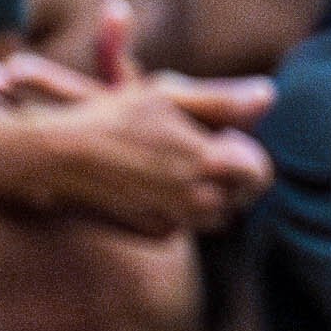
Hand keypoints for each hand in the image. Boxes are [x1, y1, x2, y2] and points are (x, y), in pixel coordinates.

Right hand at [13, 71, 273, 233]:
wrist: (59, 157)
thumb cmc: (113, 116)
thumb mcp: (168, 96)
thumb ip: (222, 100)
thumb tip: (271, 94)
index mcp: (212, 163)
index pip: (261, 171)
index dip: (247, 154)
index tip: (224, 140)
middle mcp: (202, 200)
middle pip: (241, 195)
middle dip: (228, 175)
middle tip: (196, 150)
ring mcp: (182, 222)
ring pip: (218, 214)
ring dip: (207, 192)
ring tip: (174, 164)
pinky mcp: (160, 236)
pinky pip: (188, 224)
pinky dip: (179, 207)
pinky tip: (151, 182)